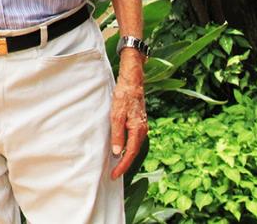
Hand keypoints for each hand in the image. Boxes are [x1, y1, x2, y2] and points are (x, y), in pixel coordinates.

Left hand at [109, 62, 146, 179]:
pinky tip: (121, 148)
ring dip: (126, 156)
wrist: (132, 82)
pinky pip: (134, 139)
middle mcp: (142, 130)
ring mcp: (141, 126)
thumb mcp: (116, 115)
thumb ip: (117, 134)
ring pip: (134, 146)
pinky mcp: (138, 122)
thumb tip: (117, 152)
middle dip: (124, 164)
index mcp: (137, 130)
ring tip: (116, 165)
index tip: (114, 175)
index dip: (122, 165)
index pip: (130, 153)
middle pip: (134, 152)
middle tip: (114, 173)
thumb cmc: (124, 96)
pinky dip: (128, 147)